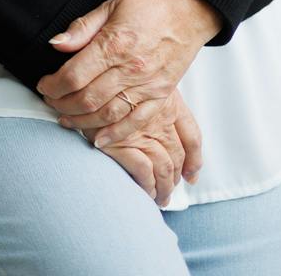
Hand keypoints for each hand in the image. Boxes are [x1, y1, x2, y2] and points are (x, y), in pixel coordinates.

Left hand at [34, 0, 217, 173]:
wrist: (188, 9)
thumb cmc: (150, 5)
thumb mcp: (111, 5)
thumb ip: (82, 28)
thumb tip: (55, 44)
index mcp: (115, 43)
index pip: (74, 74)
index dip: (52, 85)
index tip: (43, 85)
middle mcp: (131, 68)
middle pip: (87, 98)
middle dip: (62, 105)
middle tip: (51, 103)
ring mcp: (147, 85)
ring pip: (107, 115)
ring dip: (82, 122)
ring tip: (66, 120)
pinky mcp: (161, 95)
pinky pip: (136, 122)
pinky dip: (115, 135)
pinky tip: (99, 140)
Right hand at [66, 85, 202, 205]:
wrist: (86, 82)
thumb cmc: (112, 84)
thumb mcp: (142, 86)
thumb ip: (161, 106)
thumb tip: (176, 139)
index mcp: (169, 102)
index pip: (192, 137)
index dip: (194, 161)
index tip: (189, 176)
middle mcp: (159, 117)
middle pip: (177, 156)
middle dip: (174, 179)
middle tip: (168, 192)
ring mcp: (142, 131)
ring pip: (164, 167)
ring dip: (163, 188)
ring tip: (159, 198)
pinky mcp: (122, 143)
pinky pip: (144, 172)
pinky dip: (147, 185)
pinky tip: (144, 192)